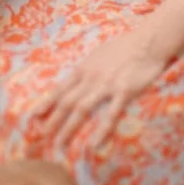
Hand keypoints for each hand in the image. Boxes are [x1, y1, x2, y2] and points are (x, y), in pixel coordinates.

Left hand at [36, 28, 166, 150]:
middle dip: (53, 120)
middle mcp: (91, 77)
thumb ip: (88, 68)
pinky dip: (101, 130)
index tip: (35, 116)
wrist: (148, 41)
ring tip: (59, 143)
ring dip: (68, 127)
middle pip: (67, 101)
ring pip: (82, 108)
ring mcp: (106, 85)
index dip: (47, 103)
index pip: (60, 88)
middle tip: (42, 136)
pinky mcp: (124, 91)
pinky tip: (94, 144)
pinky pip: (110, 114)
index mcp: (84, 68)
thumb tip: (78, 78)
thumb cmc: (125, 46)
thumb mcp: (99, 54)